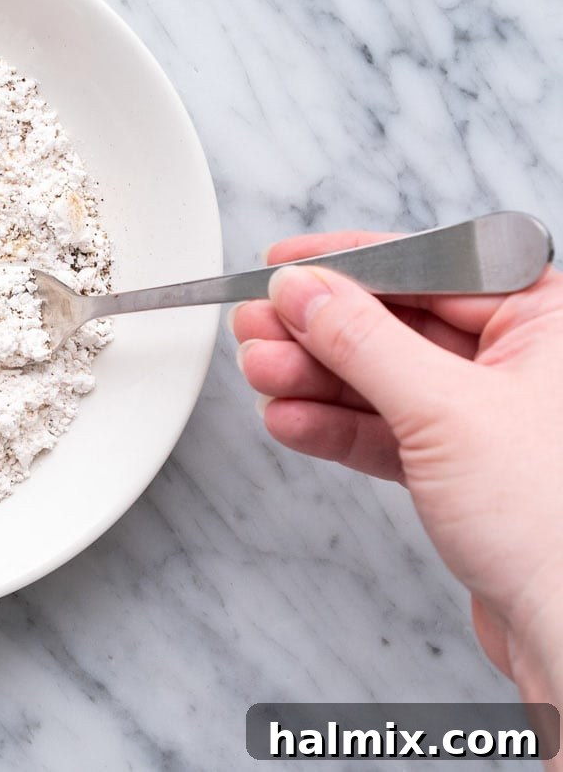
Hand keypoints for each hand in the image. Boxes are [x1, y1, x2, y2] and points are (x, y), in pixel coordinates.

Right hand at [231, 231, 562, 705]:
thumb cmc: (551, 524)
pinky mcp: (459, 468)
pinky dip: (332, 426)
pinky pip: (383, 430)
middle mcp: (520, 362)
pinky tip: (289, 419)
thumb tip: (304, 291)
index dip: (348, 265)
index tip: (283, 267)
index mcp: (544, 321)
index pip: (430, 267)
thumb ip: (362, 341)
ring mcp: (486, 417)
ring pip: (381, 378)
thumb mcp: (441, 409)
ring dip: (312, 378)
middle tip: (255, 325)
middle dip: (317, 330)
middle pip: (396, 323)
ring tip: (260, 374)